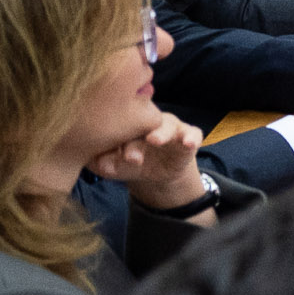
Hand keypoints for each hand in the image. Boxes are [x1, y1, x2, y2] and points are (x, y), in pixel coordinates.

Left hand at [93, 113, 208, 214]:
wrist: (157, 171)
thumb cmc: (130, 162)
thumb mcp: (115, 166)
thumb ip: (105, 164)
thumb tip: (100, 164)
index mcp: (126, 125)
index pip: (119, 126)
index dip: (113, 138)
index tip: (106, 156)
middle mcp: (148, 122)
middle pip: (141, 125)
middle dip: (135, 141)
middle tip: (130, 156)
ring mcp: (169, 127)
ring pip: (167, 126)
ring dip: (161, 133)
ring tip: (155, 141)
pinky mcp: (188, 136)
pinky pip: (193, 133)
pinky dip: (191, 137)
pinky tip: (188, 143)